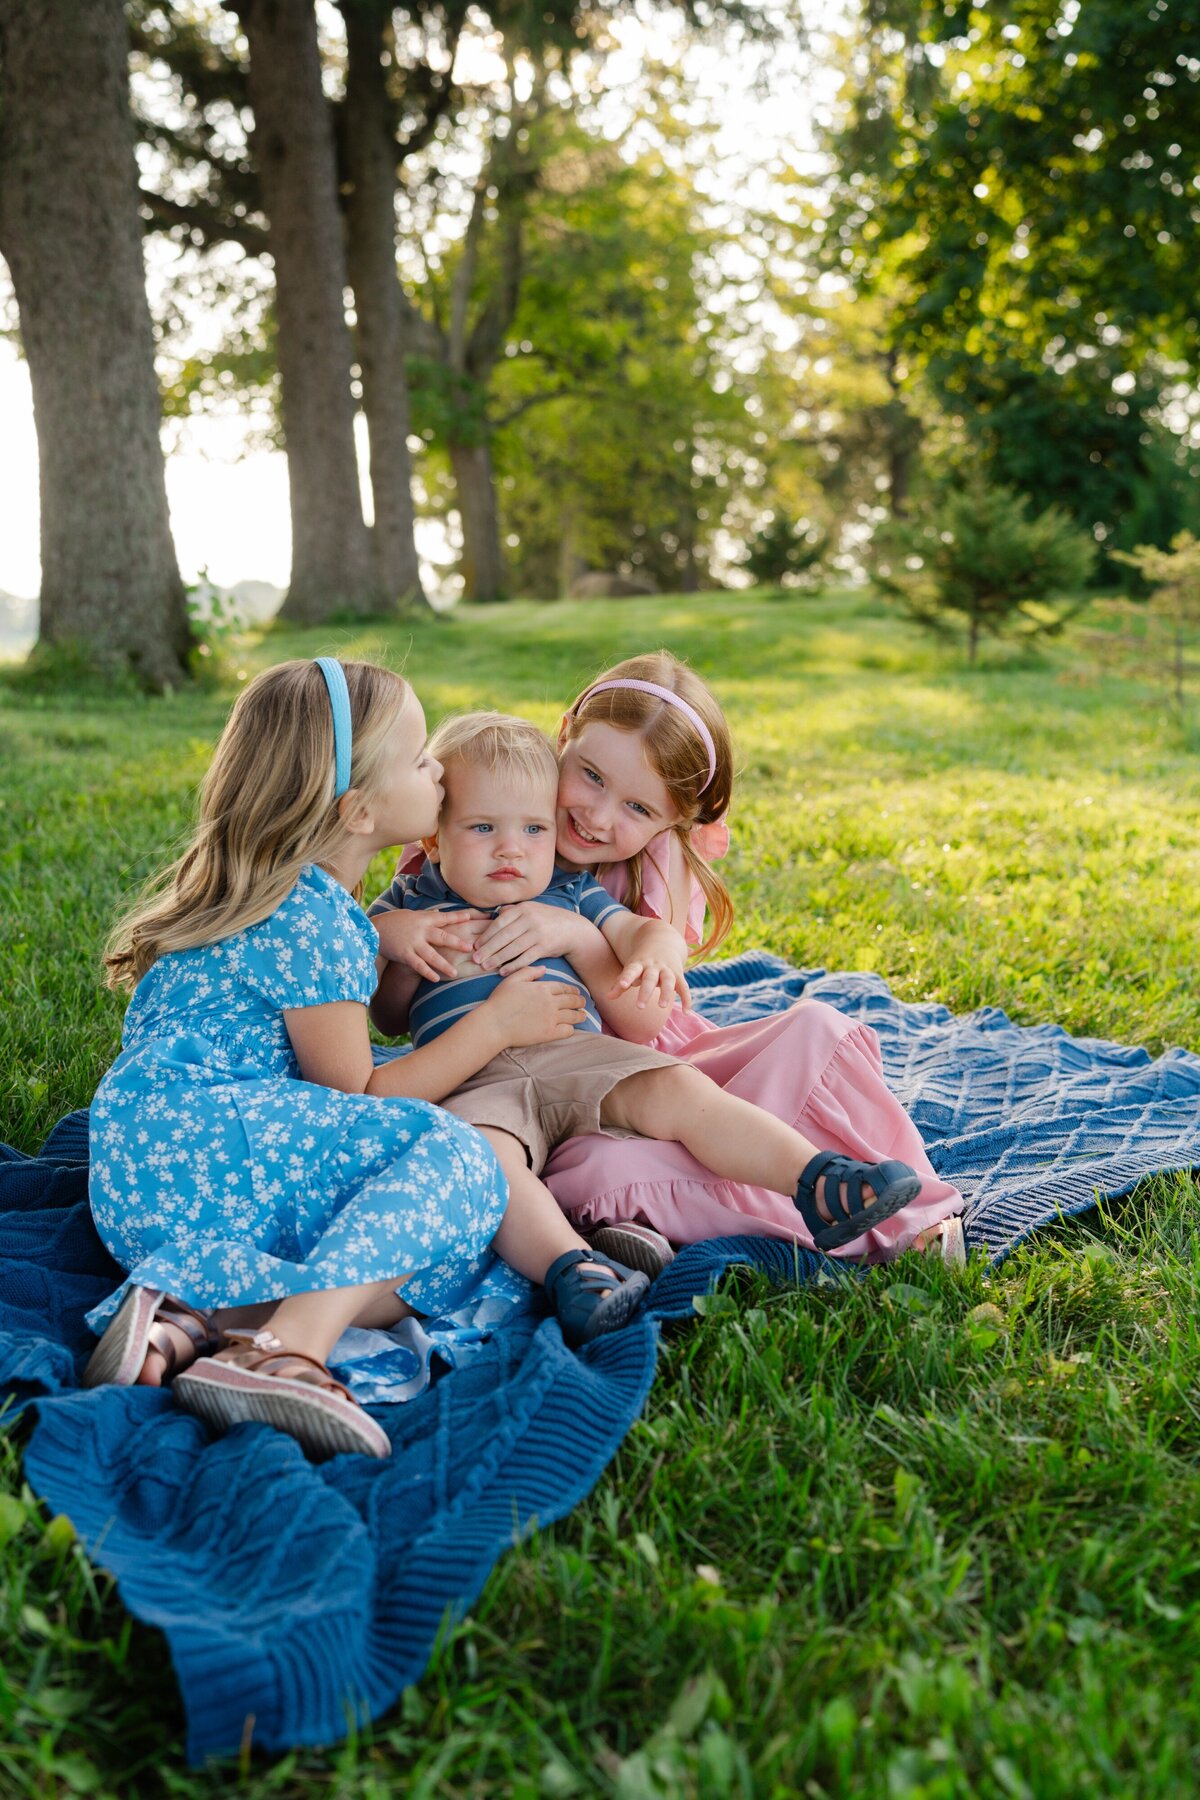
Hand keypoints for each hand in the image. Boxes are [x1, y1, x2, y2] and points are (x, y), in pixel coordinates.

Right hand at [373, 906, 489, 982]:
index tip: (473, 917)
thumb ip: (429, 917)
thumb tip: (442, 913)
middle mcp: (420, 931)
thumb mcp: (413, 915)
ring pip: (431, 955)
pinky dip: (426, 972)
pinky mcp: (404, 954)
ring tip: (455, 973)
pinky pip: (418, 965)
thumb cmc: (396, 921)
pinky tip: (435, 978)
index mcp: (424, 919)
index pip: (445, 917)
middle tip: (470, 948)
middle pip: (441, 937)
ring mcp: (412, 943)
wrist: (374, 929)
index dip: (459, 917)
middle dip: (456, 942)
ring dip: (443, 965)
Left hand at [472, 901, 586, 972]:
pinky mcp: (545, 947)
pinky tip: (503, 971)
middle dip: (487, 949)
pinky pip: (525, 958)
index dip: (486, 935)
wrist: (572, 929)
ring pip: (513, 948)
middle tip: (475, 959)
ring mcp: (538, 933)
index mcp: (523, 909)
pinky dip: (513, 966)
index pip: (499, 923)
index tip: (475, 945)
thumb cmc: (546, 920)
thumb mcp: (531, 909)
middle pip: (503, 936)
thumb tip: (494, 915)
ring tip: (485, 967)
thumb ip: (513, 912)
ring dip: (497, 959)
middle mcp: (530, 919)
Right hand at [482, 966, 588, 1047]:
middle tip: (583, 1003)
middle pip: (572, 1000)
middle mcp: (550, 1002)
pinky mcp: (549, 1033)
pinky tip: (571, 1028)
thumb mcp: (512, 980)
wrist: (494, 1024)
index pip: (564, 988)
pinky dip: (571, 1029)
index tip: (577, 992)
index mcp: (543, 988)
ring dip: (580, 1015)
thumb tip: (544, 968)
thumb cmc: (500, 1001)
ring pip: (573, 1016)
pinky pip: (567, 1031)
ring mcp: (551, 1018)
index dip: (572, 990)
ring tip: (583, 1016)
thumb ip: (529, 972)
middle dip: (580, 1001)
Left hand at [609, 957, 692, 1011]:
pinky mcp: (678, 974)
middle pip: (650, 978)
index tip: (621, 986)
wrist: (663, 940)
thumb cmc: (642, 961)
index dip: (626, 978)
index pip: (632, 970)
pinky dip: (686, 999)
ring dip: (666, 993)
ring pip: (668, 980)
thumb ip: (620, 983)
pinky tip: (686, 1012)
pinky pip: (684, 987)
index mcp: (639, 963)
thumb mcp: (631, 968)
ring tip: (661, 1006)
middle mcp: (654, 966)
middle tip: (640, 1007)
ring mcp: (667, 970)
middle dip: (645, 991)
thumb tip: (608, 998)